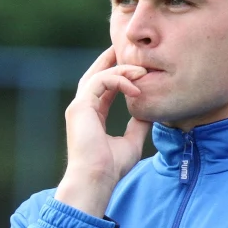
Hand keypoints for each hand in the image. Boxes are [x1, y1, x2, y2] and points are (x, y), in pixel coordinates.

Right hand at [55, 47, 152, 216]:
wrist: (96, 179)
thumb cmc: (111, 167)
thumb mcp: (131, 142)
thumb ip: (138, 125)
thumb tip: (149, 112)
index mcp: (92, 116)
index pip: (103, 87)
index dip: (118, 75)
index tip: (136, 67)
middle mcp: (82, 108)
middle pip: (96, 74)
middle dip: (111, 60)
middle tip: (127, 47)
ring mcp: (78, 106)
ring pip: (99, 75)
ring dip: (122, 70)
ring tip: (142, 71)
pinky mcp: (80, 107)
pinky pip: (100, 82)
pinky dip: (118, 81)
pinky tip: (135, 87)